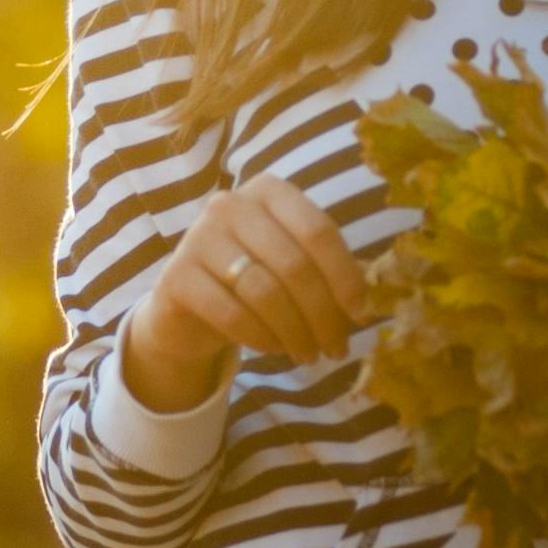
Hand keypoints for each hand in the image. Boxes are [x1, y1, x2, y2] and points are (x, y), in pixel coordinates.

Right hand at [118, 175, 369, 410]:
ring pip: (265, 293)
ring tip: (309, 356)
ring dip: (295, 333)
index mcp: (269, 191)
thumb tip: (370, 302)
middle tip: (336, 349)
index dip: (346, 277)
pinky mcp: (177, 276)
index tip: (362, 316)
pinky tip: (273, 349)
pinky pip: (232, 314)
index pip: (318, 231)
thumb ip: (326, 270)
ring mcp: (199, 237)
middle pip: (294, 265)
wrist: (189, 309)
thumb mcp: (290, 264)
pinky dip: (261, 338)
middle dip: (323, 315)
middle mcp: (230, 204)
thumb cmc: (252, 281)